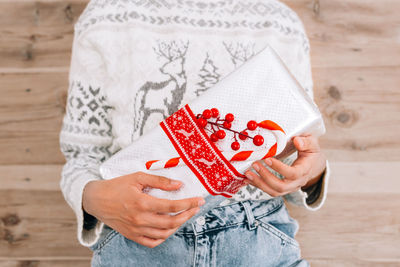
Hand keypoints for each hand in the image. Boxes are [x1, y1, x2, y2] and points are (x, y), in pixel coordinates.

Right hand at [82, 172, 204, 247]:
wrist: (96, 199)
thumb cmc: (117, 186)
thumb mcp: (138, 177)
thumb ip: (159, 181)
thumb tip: (179, 185)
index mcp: (142, 202)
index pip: (172, 206)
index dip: (189, 204)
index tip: (199, 200)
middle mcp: (140, 218)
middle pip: (171, 222)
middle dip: (188, 215)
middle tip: (196, 208)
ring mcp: (136, 229)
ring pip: (164, 234)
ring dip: (178, 226)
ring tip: (185, 216)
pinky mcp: (132, 235)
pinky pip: (152, 242)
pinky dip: (164, 237)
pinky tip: (169, 229)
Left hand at [244, 134, 326, 196]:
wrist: (313, 164)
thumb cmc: (310, 152)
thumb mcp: (312, 144)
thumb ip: (306, 142)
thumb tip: (297, 141)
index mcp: (304, 170)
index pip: (292, 173)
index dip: (279, 168)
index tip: (267, 159)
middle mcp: (297, 182)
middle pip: (281, 186)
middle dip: (266, 177)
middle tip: (255, 165)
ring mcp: (290, 187)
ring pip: (274, 191)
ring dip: (259, 183)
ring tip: (248, 173)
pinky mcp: (282, 188)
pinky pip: (269, 190)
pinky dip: (258, 185)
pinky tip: (248, 179)